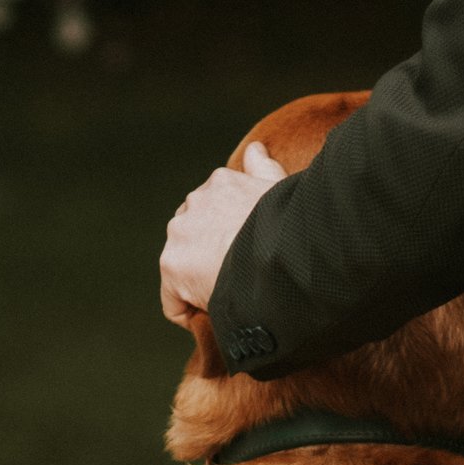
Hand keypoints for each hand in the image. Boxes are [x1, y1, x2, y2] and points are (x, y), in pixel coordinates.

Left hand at [160, 142, 285, 323]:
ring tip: (231, 297)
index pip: (213, 211)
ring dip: (199, 281)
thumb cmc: (291, 227)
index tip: (245, 254)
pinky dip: (189, 311)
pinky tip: (214, 316)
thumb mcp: (281, 190)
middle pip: (194, 237)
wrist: (284, 255)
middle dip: (210, 255)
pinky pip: (174, 300)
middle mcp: (194, 203)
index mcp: (221, 183)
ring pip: (182, 266)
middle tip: (241, 277)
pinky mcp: (172, 266)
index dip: (228, 237)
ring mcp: (180, 232)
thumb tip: (255, 148)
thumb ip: (264, 170)